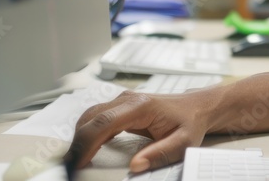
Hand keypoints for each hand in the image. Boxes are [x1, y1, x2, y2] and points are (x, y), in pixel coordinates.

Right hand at [64, 90, 213, 173]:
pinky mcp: (120, 107)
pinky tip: (87, 150)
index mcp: (141, 106)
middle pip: (91, 118)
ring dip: (80, 138)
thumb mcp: (183, 142)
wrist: (197, 107)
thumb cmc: (190, 122)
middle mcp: (128, 100)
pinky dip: (87, 133)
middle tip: (71, 167)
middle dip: (77, 143)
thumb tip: (135, 166)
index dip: (87, 142)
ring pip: (90, 116)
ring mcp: (122, 101)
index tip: (78, 162)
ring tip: (76, 161)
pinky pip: (96, 118)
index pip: (104, 122)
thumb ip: (160, 154)